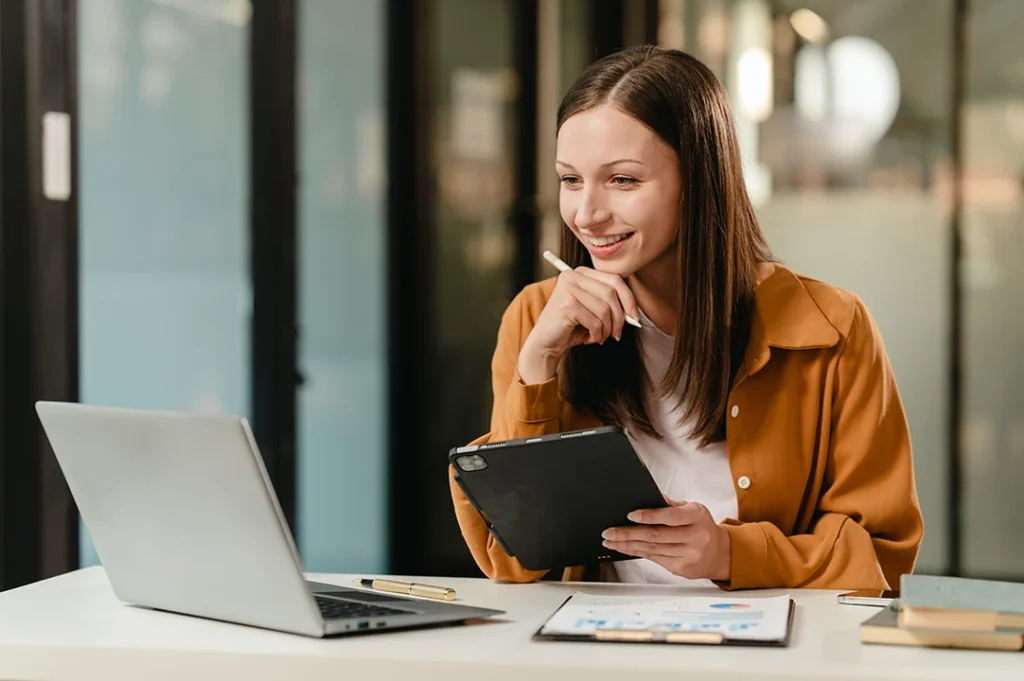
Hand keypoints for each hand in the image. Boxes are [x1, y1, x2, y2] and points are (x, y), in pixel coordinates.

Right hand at [517, 267, 639, 383]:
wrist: (546, 343)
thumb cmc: (571, 327)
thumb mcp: (592, 310)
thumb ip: (610, 304)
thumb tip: (634, 313)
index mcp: (580, 273)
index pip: (614, 279)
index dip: (629, 299)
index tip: (634, 317)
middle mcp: (572, 276)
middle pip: (611, 293)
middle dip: (619, 317)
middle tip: (616, 334)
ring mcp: (568, 289)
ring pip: (604, 309)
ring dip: (606, 329)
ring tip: (598, 337)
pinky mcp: (566, 305)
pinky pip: (595, 322)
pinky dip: (596, 335)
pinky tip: (587, 338)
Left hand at [601, 498, 731, 581]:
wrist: (720, 553)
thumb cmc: (702, 527)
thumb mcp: (693, 509)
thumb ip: (672, 505)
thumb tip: (652, 497)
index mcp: (697, 517)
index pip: (670, 516)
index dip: (649, 516)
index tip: (630, 515)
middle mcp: (695, 537)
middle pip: (656, 535)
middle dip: (628, 533)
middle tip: (609, 531)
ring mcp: (688, 555)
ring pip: (652, 549)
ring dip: (627, 545)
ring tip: (610, 540)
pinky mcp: (681, 568)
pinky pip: (654, 559)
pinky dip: (636, 552)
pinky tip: (624, 548)